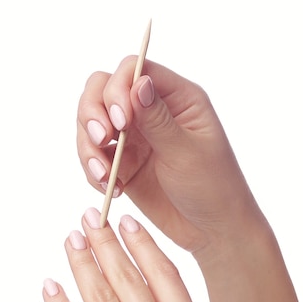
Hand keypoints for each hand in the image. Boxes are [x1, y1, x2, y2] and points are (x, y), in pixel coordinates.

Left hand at [43, 209, 219, 301]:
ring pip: (99, 295)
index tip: (124, 222)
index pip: (161, 272)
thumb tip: (141, 300)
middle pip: (126, 276)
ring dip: (82, 263)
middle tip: (89, 217)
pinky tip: (51, 285)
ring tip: (72, 241)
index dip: (140, 244)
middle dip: (104, 242)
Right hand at [77, 59, 255, 252]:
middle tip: (100, 141)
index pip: (134, 70)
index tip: (119, 122)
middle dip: (93, 114)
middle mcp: (152, 111)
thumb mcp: (187, 152)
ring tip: (104, 177)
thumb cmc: (213, 188)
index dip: (117, 89)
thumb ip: (158, 119)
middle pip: (103, 90)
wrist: (212, 231)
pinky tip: (112, 189)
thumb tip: (139, 82)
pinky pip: (94, 157)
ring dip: (88, 148)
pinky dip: (93, 171)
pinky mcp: (124, 164)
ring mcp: (135, 137)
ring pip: (92, 124)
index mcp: (177, 98)